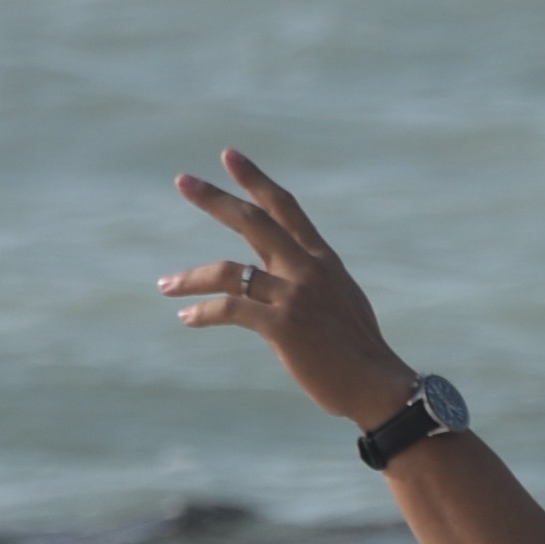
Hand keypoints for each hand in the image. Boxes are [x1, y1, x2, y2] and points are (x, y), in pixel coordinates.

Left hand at [159, 149, 415, 432]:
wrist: (378, 388)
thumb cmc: (360, 353)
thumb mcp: (342, 302)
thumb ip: (312, 282)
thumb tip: (282, 278)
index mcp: (323, 261)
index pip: (286, 209)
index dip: (256, 180)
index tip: (229, 156)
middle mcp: (308, 270)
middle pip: (253, 222)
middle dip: (215, 199)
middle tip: (182, 180)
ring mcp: (296, 296)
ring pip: (229, 272)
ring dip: (190, 277)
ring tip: (166, 284)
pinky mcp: (283, 326)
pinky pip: (230, 309)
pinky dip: (203, 312)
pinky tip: (187, 316)